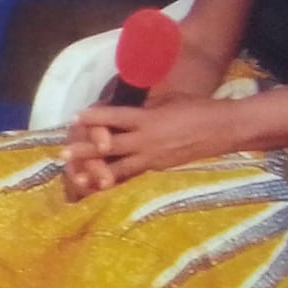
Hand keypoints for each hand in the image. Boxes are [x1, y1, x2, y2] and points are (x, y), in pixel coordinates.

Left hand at [58, 96, 246, 198]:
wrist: (225, 129)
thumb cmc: (196, 108)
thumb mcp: (166, 101)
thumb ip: (142, 107)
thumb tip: (121, 109)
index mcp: (148, 118)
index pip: (115, 117)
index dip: (94, 117)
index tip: (75, 116)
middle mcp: (148, 140)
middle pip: (110, 146)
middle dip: (86, 150)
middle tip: (63, 154)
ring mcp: (154, 157)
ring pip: (119, 167)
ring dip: (96, 172)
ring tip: (77, 177)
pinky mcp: (160, 168)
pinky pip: (134, 176)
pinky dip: (116, 181)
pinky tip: (101, 186)